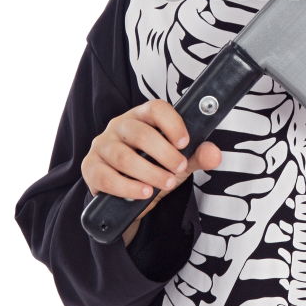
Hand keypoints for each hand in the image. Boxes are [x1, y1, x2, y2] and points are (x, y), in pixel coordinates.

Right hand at [81, 98, 221, 237]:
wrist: (127, 196)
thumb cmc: (152, 168)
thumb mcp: (178, 162)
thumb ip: (196, 156)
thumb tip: (214, 154)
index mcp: (142, 117)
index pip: (155, 109)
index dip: (172, 123)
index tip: (185, 143)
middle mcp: (119, 126)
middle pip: (140, 133)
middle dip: (164, 154)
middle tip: (179, 169)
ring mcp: (102, 146)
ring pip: (124, 157)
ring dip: (149, 173)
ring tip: (166, 184)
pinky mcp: (90, 168)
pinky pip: (107, 177)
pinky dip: (128, 187)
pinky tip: (144, 194)